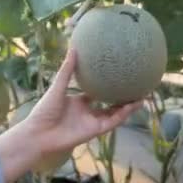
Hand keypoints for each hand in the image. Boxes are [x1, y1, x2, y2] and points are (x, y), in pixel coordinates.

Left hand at [24, 49, 142, 155]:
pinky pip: (112, 122)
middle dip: (122, 96)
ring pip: (115, 113)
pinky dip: (122, 114)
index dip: (106, 84)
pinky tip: (132, 105)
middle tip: (136, 85)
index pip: (95, 91)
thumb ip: (67, 70)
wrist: (39, 134)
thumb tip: (74, 48)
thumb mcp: (57, 87)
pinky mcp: (94, 131)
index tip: (117, 73)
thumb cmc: (44, 111)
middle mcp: (87, 111)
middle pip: (109, 103)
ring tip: (143, 96)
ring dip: (128, 106)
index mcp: (78, 101)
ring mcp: (92, 121)